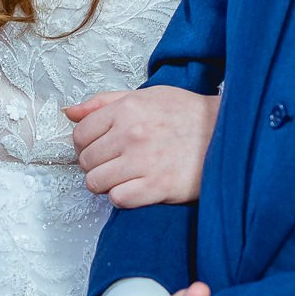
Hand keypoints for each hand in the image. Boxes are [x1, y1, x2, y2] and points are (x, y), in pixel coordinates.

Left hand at [66, 88, 220, 206]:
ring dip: (106, 183)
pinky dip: (123, 196)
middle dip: (96, 164)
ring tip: (124, 177)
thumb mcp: (146, 96)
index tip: (100, 147)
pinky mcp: (156, 187)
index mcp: (127, 109)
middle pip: (86, 160)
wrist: (226, 135)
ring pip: (96, 182)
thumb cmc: (186, 114)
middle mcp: (131, 134)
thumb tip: (69, 113)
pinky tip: (137, 187)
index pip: (81, 133)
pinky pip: (118, 199)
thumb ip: (104, 102)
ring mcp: (143, 162)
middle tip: (116, 162)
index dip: (86, 143)